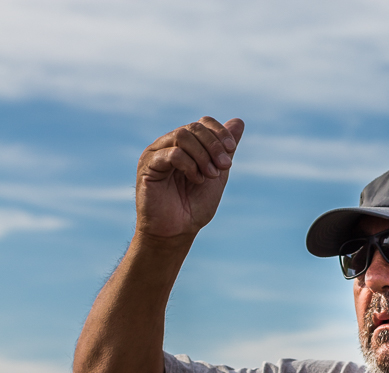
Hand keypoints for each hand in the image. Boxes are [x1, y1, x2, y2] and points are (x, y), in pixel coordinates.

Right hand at [135, 116, 244, 239]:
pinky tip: (196, 179)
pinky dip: (189, 164)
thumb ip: (225, 150)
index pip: (202, 123)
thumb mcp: (217, 175)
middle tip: (223, 167)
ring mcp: (157, 153)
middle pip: (194, 128)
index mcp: (185, 146)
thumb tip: (238, 121)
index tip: (231, 149)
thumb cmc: (193, 207)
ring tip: (209, 175)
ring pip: (182, 136)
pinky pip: (172, 153)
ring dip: (202, 155)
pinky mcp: (148, 165)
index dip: (219, 132)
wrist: (176, 232)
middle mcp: (169, 145)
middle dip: (213, 146)